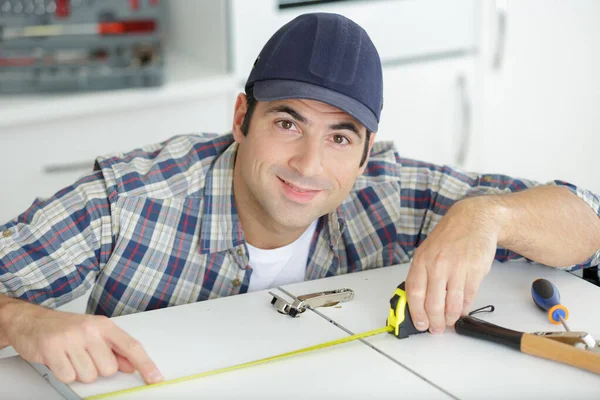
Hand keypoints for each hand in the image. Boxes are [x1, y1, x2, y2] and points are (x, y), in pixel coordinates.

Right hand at [3, 301, 161, 383]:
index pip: (131, 346)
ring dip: (79, 372)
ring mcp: (71, 339)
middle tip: (84, 357)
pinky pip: (68, 377)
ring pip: (89, 375)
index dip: (145, 364)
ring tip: (70, 357)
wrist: (31, 320)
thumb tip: (131, 365)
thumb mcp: (94, 333)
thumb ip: (114, 349)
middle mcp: (89, 330)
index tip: (155, 377)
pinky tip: (60, 360)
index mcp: (104, 325)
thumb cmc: (65, 327)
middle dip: (97, 369)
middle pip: (108, 368)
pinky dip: (64, 374)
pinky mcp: (53, 350)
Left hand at [405, 197, 499, 333]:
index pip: (414, 292)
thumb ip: (421, 274)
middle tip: (436, 329)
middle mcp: (438, 264)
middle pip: (433, 303)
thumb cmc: (448, 238)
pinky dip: (464, 308)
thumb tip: (415, 302)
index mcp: (421, 260)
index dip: (416, 313)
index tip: (420, 324)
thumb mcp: (427, 251)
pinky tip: (460, 311)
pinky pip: (468, 297)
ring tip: (448, 322)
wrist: (473, 220)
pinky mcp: (475, 270)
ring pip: (452, 304)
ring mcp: (457, 267)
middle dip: (434, 322)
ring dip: (450, 318)